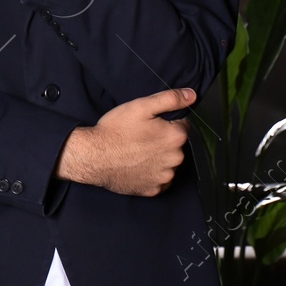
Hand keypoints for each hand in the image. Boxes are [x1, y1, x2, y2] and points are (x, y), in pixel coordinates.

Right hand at [56, 88, 195, 196]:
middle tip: (141, 136)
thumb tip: (192, 95)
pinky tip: (138, 165)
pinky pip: (159, 180)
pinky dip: (152, 173)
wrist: (93, 156)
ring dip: (159, 157)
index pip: (183, 125)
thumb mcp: (142, 106)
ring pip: (168, 162)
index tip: (150, 123)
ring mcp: (164, 177)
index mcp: (176, 137)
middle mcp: (176, 159)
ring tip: (137, 151)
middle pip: (176, 145)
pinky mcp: (153, 190)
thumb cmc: (117, 130)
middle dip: (163, 140)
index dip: (166, 122)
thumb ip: (170, 99)